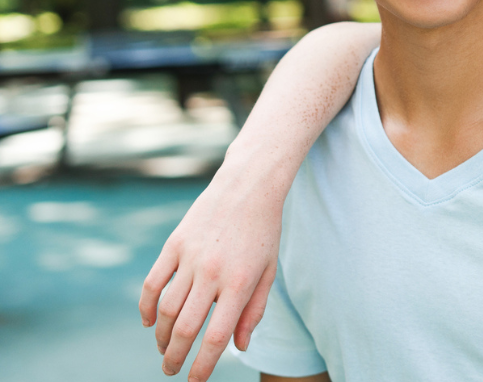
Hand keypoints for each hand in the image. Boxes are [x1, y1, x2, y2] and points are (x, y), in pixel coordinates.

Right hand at [139, 164, 283, 381]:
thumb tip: (239, 346)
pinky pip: (152, 283)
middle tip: (171, 370)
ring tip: (163, 349)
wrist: (247, 187)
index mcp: (240, 283)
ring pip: (165, 309)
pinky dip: (146, 307)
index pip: (216, 336)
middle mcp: (212, 273)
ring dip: (160, 336)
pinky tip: (148, 323)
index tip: (194, 381)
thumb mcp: (269, 272)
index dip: (203, 365)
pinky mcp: (174, 244)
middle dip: (175, 357)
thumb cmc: (263, 232)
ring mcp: (190, 258)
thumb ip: (254, 311)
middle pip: (185, 328)